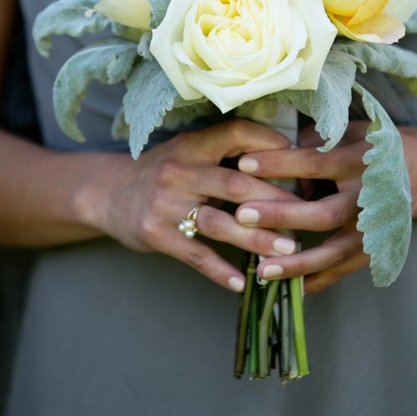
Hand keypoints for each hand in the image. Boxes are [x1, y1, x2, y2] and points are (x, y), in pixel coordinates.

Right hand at [80, 119, 300, 291]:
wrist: (107, 193)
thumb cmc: (164, 171)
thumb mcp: (189, 151)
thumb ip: (226, 152)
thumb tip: (287, 157)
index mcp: (194, 145)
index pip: (236, 133)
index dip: (270, 143)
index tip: (301, 161)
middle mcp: (181, 170)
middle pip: (237, 183)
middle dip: (276, 201)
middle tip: (308, 215)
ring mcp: (167, 203)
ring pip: (220, 222)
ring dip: (257, 238)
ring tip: (288, 251)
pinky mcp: (156, 234)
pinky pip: (195, 255)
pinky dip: (220, 270)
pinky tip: (242, 282)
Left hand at [235, 121, 372, 293]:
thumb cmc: (371, 145)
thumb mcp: (349, 130)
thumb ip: (315, 140)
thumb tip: (273, 146)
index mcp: (360, 161)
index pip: (314, 163)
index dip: (279, 164)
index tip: (243, 164)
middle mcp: (369, 198)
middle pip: (323, 213)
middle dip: (281, 216)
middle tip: (242, 215)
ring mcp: (374, 230)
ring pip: (333, 251)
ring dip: (296, 263)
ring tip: (261, 270)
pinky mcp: (374, 251)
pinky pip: (341, 271)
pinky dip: (315, 281)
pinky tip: (287, 290)